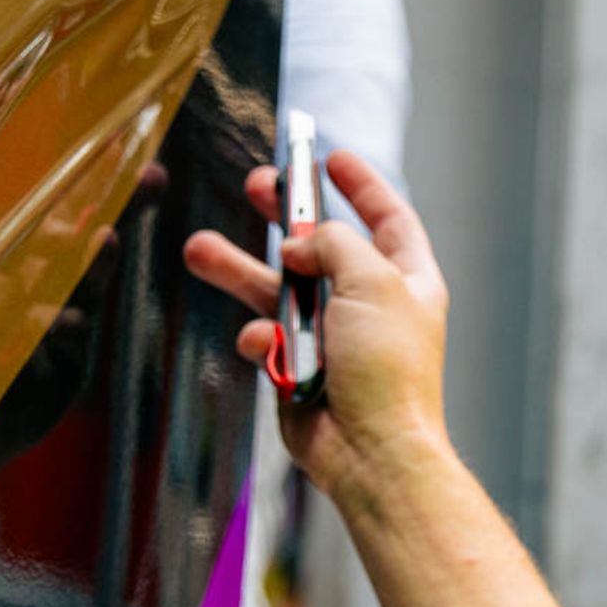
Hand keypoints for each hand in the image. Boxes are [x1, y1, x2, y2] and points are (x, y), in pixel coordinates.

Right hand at [184, 150, 451, 508]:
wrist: (370, 450)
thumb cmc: (387, 371)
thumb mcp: (371, 281)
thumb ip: (333, 243)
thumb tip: (301, 242)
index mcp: (406, 280)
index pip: (388, 217)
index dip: (361, 184)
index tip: (332, 157)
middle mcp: (372, 304)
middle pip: (322, 246)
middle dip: (286, 218)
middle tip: (257, 188)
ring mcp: (334, 336)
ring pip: (280, 289)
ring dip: (241, 270)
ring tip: (200, 250)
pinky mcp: (300, 366)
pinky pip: (267, 336)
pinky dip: (260, 336)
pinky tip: (262, 344)